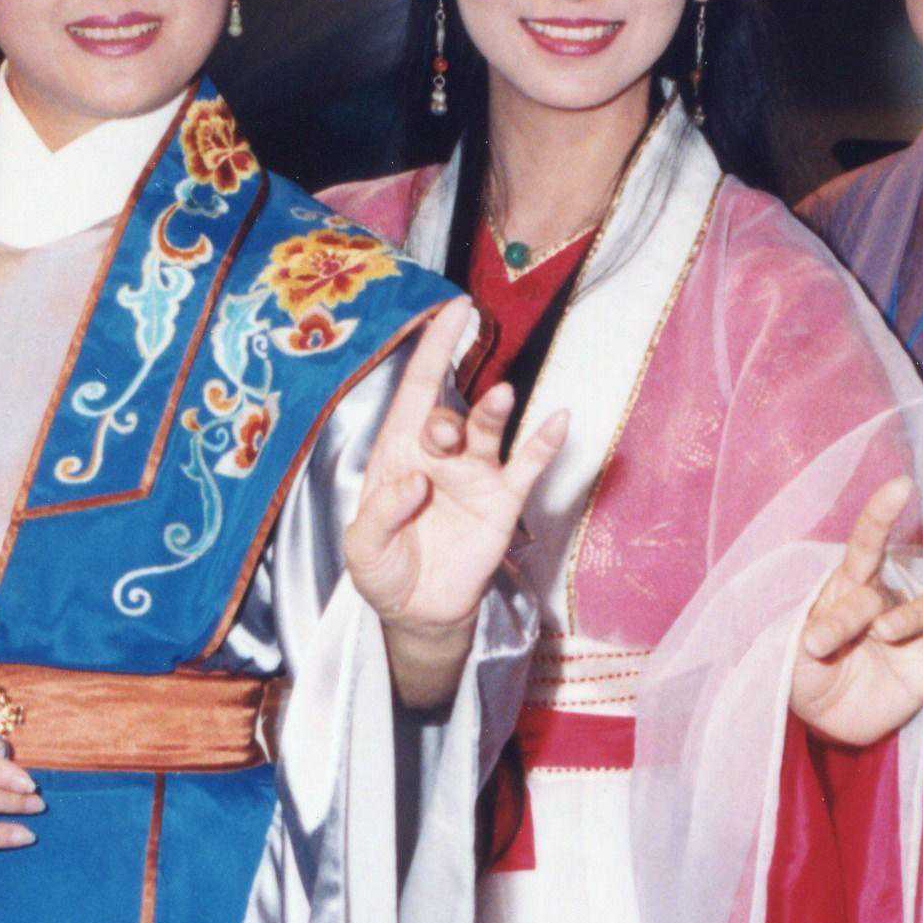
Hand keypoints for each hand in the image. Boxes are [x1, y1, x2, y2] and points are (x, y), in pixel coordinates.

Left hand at [344, 304, 568, 704]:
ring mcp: (475, 475)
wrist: (419, 611)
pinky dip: (544, 444)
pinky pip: (527, 467)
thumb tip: (415, 484)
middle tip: (444, 437)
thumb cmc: (384, 570)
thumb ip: (380, 516)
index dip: (433, 348)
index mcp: (399, 453)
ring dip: (493, 413)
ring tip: (502, 397)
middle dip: (447, 416)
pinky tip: (559, 421)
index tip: (455, 310)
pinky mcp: (503, 501)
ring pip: (487, 432)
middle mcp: (439, 455)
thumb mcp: (364, 550)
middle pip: (447, 414)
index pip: (417, 389)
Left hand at [788, 476, 922, 747]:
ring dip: (908, 618)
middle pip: (885, 588)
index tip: (901, 486)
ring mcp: (914, 632)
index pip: (868, 542)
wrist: (829, 719)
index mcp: (850, 586)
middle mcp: (888, 600)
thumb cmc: (808, 673)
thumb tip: (821, 637)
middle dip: (852, 613)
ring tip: (883, 635)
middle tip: (820, 643)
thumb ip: (807, 638)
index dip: (884, 513)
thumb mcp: (790, 655)